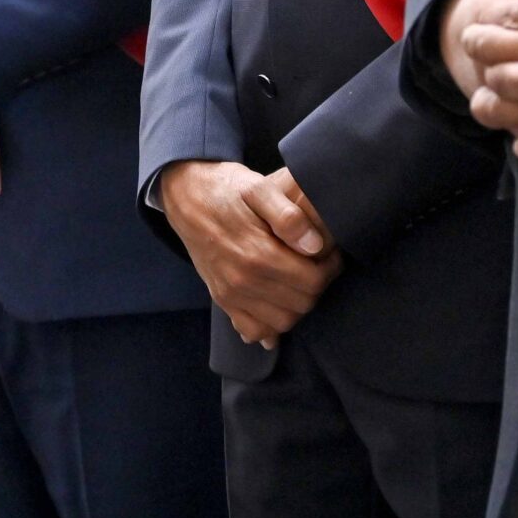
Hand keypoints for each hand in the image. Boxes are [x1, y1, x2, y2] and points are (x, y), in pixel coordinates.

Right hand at [159, 161, 339, 348]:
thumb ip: (288, 215)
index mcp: (257, 254)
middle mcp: (243, 281)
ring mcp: (231, 294)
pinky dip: (269, 327)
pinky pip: (253, 330)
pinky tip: (277, 305)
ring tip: (300, 280)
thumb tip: (314, 245)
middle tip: (318, 265)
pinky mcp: (222, 299)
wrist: (186, 196)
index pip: (313, 281)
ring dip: (298, 306)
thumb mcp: (258, 188)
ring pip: (283, 322)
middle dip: (318, 286)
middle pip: (302, 304)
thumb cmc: (227, 189)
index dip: (330, 269)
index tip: (331, 254)